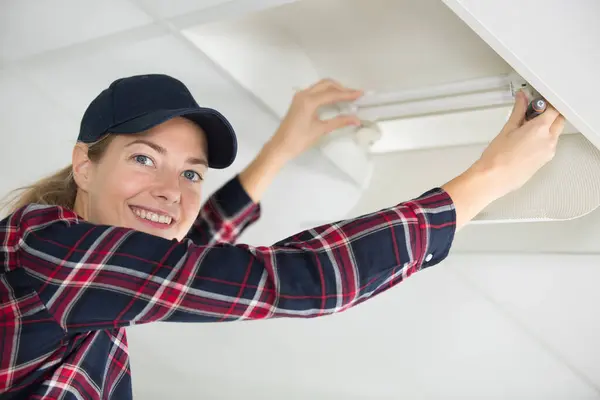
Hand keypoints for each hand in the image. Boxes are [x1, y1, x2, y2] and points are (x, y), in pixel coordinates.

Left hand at [239, 79, 362, 202]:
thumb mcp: (320, 130)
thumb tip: (357, 119)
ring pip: (320, 86)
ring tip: (347, 96)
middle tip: (354, 95)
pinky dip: (326, 92)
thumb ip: (339, 121)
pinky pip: (315, 91)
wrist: (280, 146)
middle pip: (326, 84)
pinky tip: (334, 99)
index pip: (332, 94)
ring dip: (333, 89)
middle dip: (341, 88)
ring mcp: (300, 97)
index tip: (360, 94)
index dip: (347, 94)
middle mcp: (304, 94)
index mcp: (309, 101)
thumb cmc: (299, 140)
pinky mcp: (299, 101)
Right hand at [473, 90, 565, 197]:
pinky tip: (525, 143)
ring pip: (555, 133)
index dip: (545, 104)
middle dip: (549, 115)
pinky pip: (550, 145)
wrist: (494, 178)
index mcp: (540, 129)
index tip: (535, 104)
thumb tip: (522, 99)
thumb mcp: (508, 129)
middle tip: (531, 115)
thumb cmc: (498, 158)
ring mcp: (549, 152)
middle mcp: (549, 140)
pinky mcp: (545, 161)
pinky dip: (543, 140)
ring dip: (546, 128)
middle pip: (559, 120)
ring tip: (525, 131)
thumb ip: (519, 111)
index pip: (553, 108)